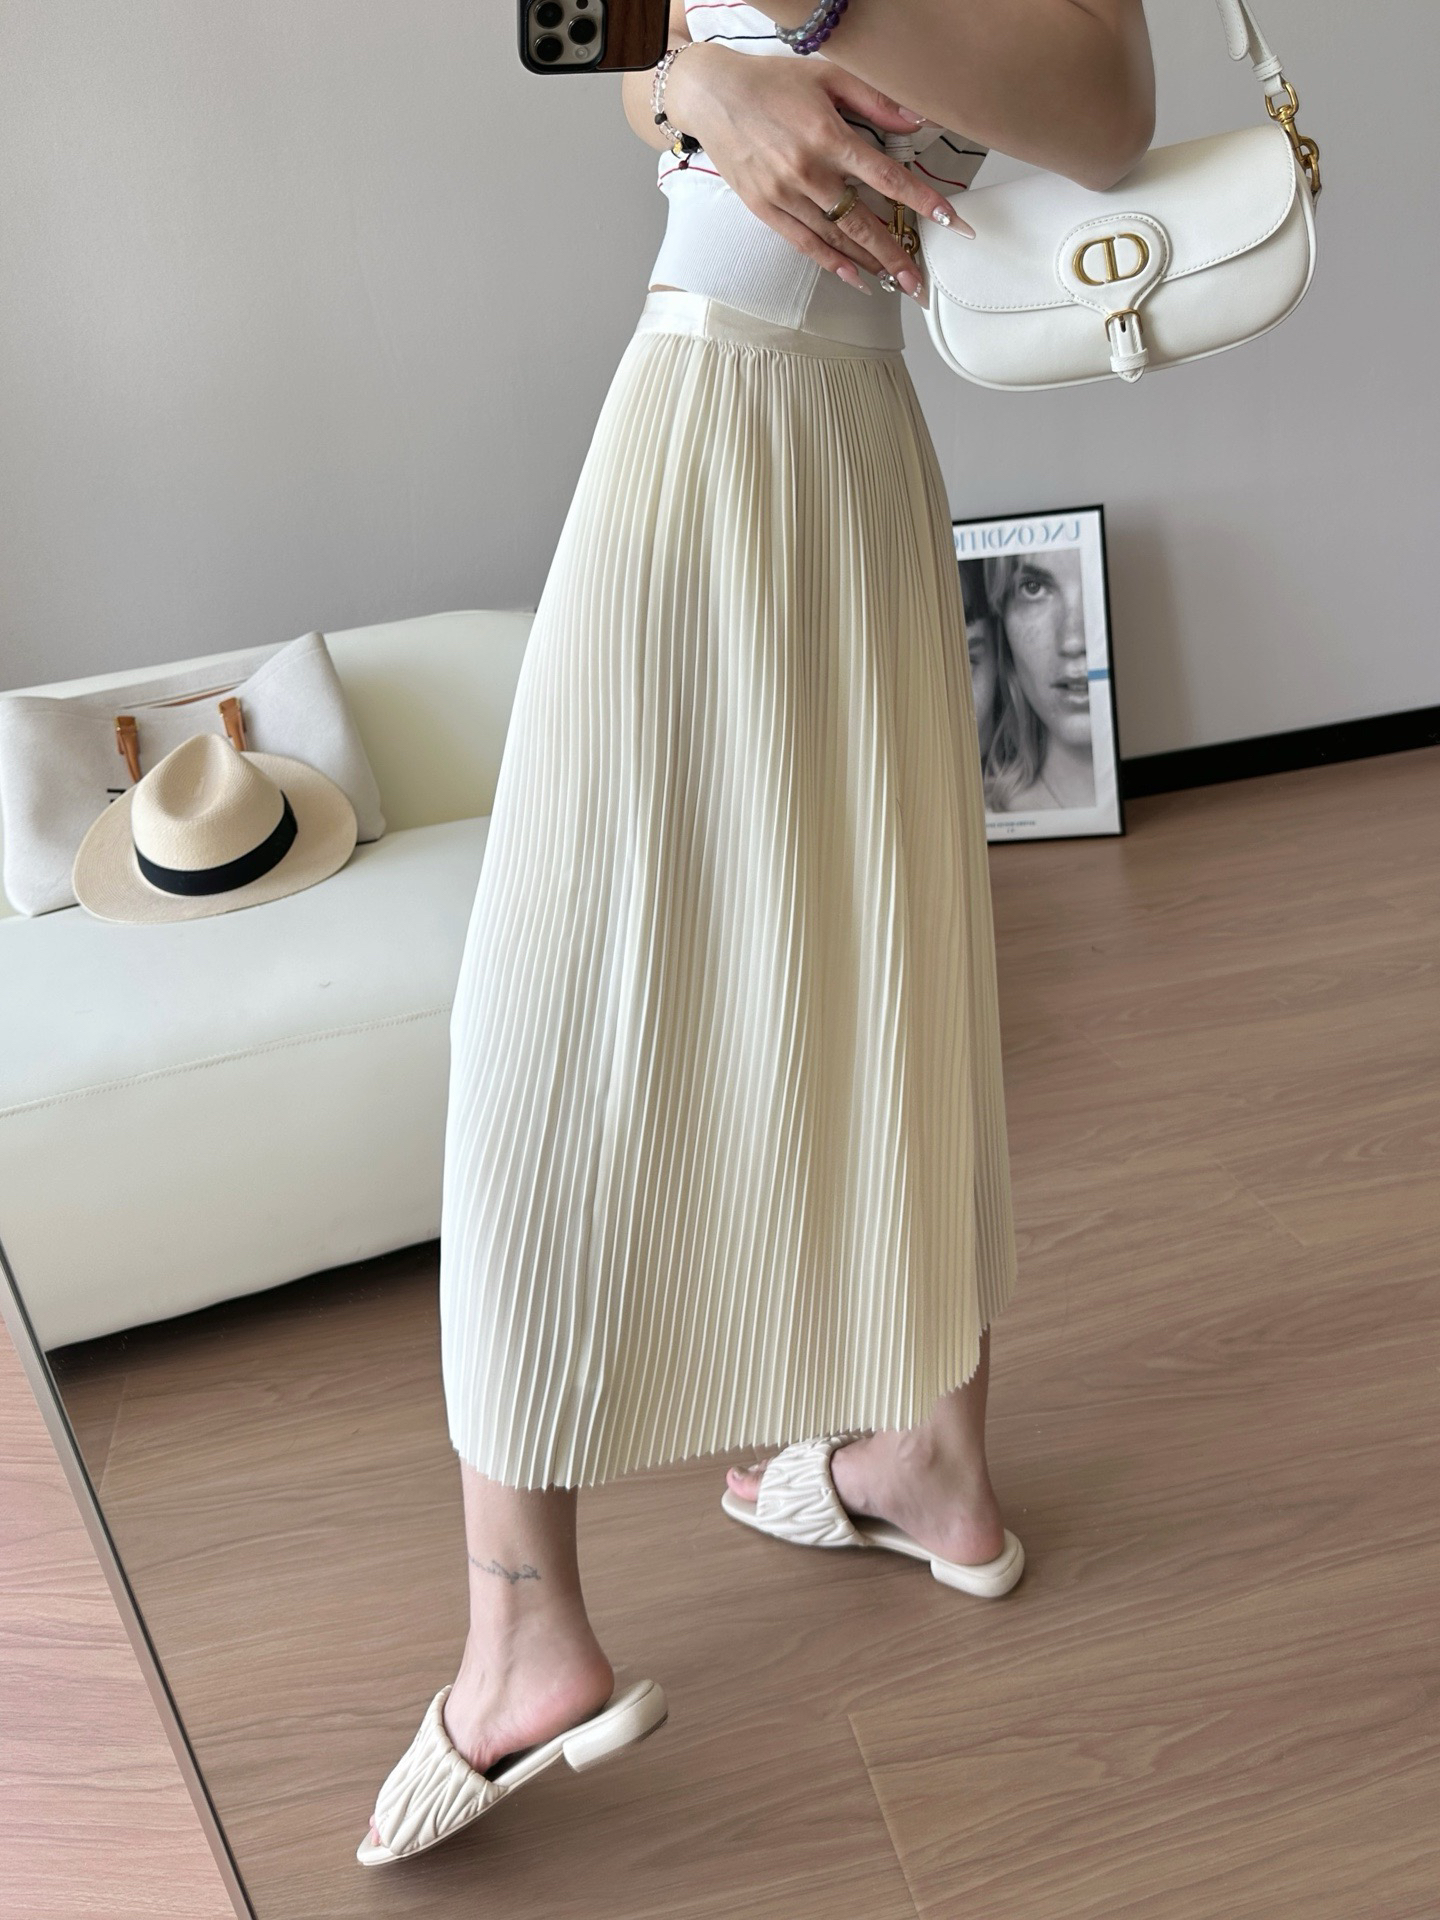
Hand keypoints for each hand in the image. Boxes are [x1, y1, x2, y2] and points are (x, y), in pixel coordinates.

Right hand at [663, 44, 974, 296]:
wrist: (715, 95)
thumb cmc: (773, 83)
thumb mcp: (829, 77)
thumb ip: (875, 102)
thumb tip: (916, 123)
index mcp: (828, 136)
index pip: (886, 176)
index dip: (920, 200)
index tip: (948, 221)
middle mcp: (808, 171)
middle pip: (863, 222)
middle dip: (896, 255)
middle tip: (920, 283)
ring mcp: (785, 194)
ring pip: (836, 238)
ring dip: (869, 264)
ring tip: (897, 283)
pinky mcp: (765, 209)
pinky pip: (804, 244)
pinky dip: (831, 263)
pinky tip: (855, 277)